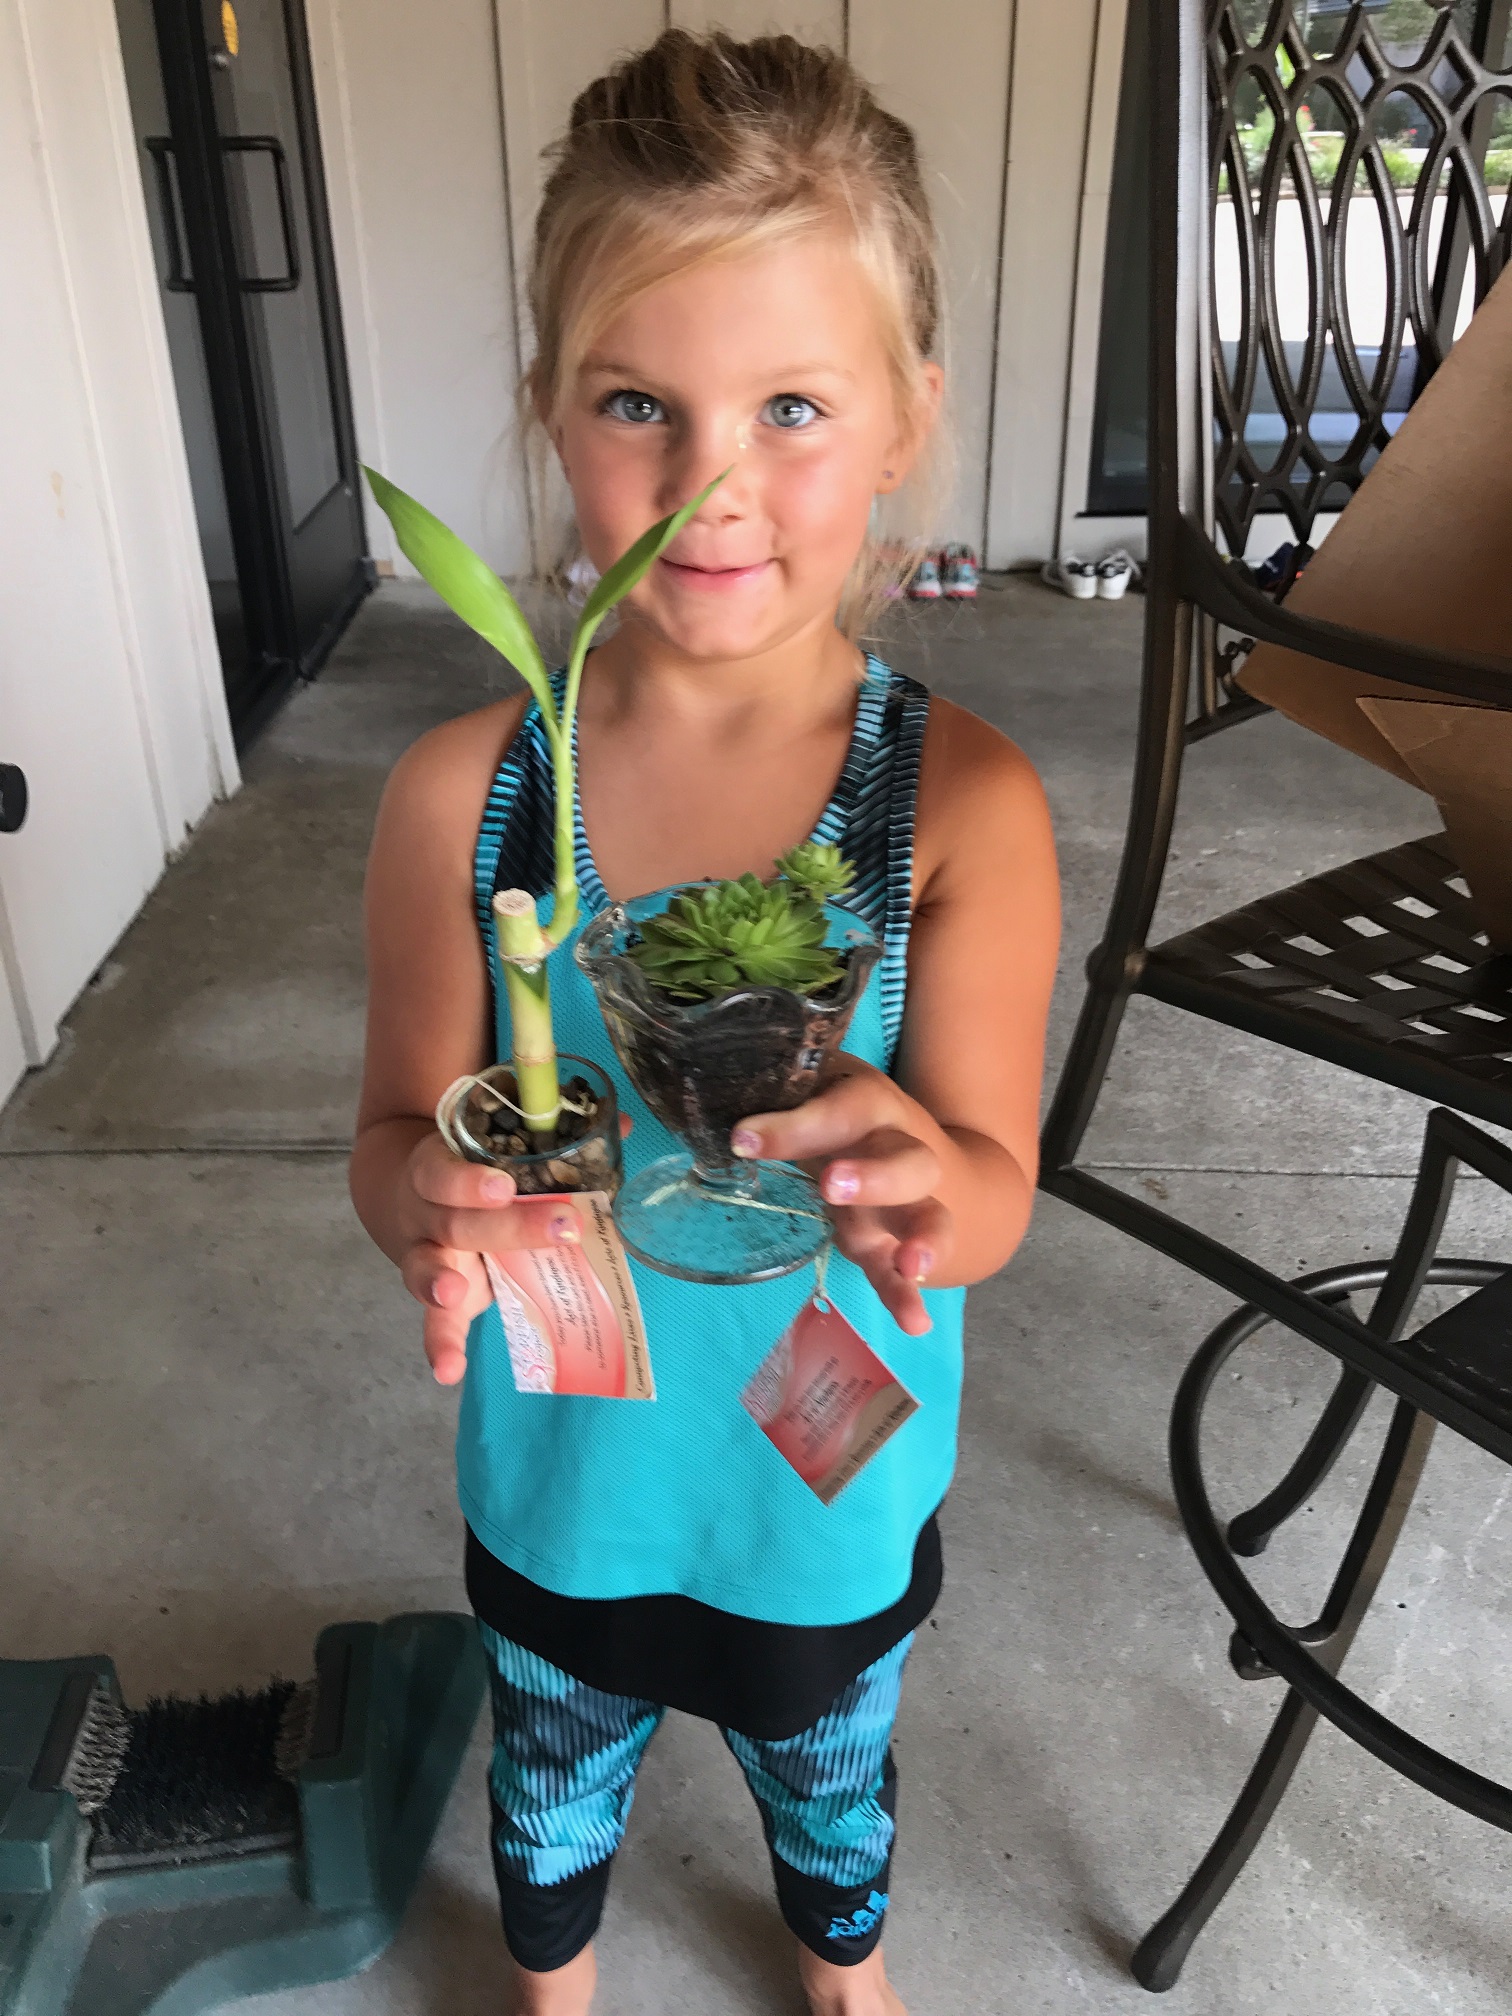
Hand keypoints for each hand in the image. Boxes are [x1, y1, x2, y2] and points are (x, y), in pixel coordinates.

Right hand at [399, 1132, 580, 1385]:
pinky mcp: (435, 1298)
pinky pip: (434, 1323)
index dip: (470, 1181)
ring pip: (428, 1267)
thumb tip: (620, 1124)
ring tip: (454, 1293)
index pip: (444, 1171)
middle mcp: (425, 1214)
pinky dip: (441, 1346)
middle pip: (458, 1223)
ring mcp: (425, 1256)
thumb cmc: (466, 1173)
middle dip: (509, 1228)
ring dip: (441, 1284)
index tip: (504, 1186)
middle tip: (562, 1226)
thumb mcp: (490, 1149)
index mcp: (436, 1169)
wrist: (407, 1197)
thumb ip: (548, 1139)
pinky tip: (448, 1371)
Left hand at [732, 1064, 949, 1335]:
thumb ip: (770, 1096)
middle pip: (906, 1160)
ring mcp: (902, 1201)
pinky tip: (914, 1325)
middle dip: (873, 1176)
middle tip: (830, 1187)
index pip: (838, 1110)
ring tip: (912, 1266)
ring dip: (921, 1239)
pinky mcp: (891, 1242)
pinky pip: (903, 1269)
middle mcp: (895, 1148)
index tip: (742, 1139)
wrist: (891, 1131)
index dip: (794, 1126)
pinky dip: (908, 1296)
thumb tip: (704, 1098)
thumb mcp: (803, 1089)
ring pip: (927, 1214)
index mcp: (866, 1102)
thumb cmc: (826, 1104)